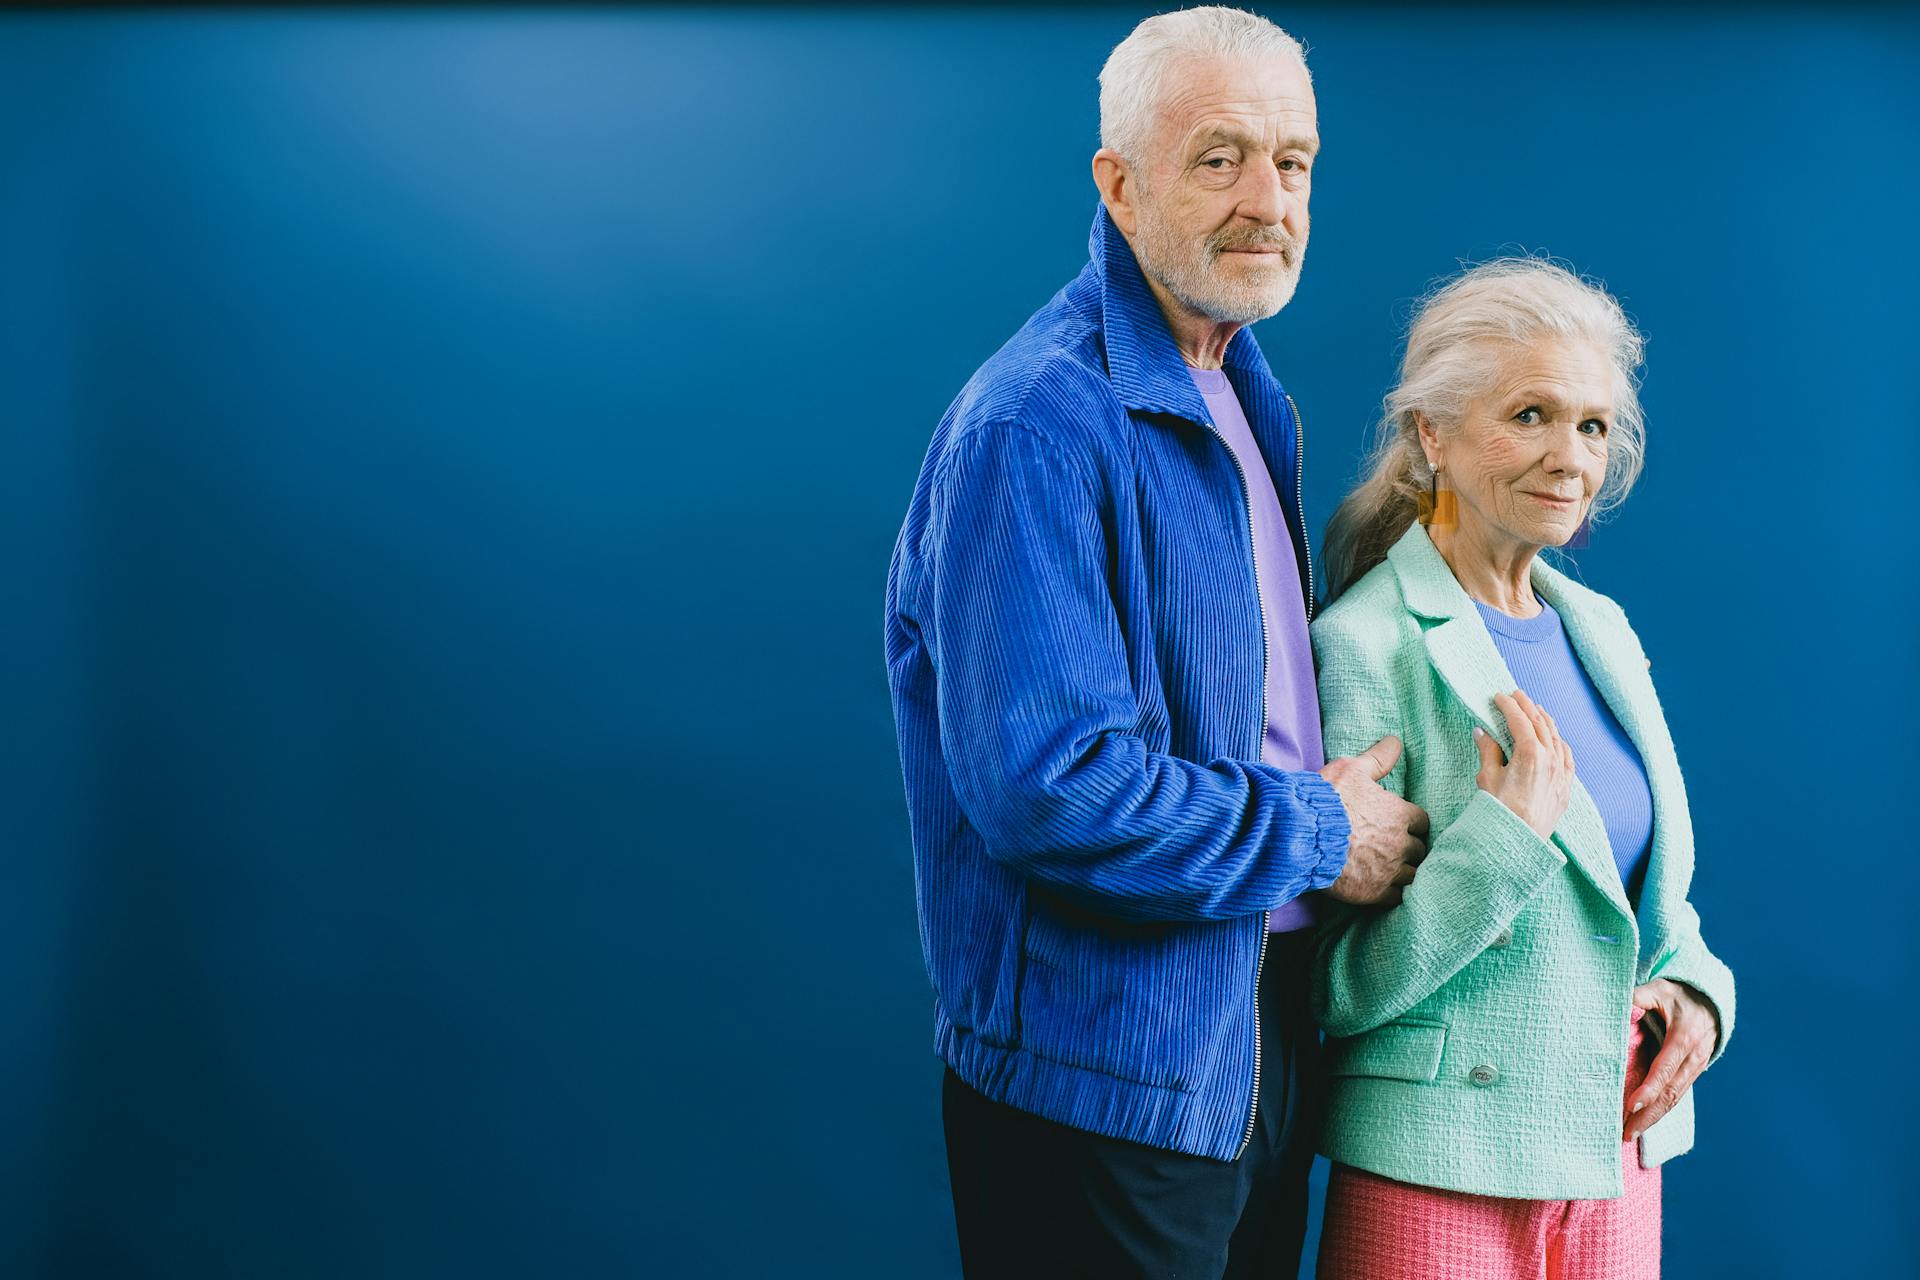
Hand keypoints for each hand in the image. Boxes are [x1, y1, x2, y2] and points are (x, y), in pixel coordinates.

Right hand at [1319, 735, 1430, 905]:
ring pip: (1413, 875)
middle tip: (1396, 848)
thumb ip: (1377, 758)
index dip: (1412, 823)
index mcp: (1399, 814)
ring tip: (1392, 871)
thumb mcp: (1351, 770)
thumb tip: (1396, 740)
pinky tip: (1384, 889)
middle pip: (1419, 850)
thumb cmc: (1326, 800)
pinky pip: (1397, 897)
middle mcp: (1400, 843)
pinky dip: (1394, 894)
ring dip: (1406, 872)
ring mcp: (1389, 870)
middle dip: (1410, 849)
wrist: (1301, 835)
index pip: (1421, 821)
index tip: (1402, 825)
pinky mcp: (1375, 893)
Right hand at [1474, 690, 1572, 839]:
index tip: (1499, 697)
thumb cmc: (1500, 811)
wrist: (1519, 841)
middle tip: (1517, 695)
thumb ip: (1488, 751)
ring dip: (1545, 721)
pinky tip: (1556, 739)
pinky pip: (1567, 756)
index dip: (1508, 706)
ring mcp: (1561, 772)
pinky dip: (1560, 742)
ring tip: (1536, 710)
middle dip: (1528, 707)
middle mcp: (1551, 759)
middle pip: (1540, 724)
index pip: (1519, 720)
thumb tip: (1482, 732)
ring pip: (1557, 738)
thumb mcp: (1487, 777)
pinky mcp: (1566, 786)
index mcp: (1530, 753)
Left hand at [1623, 979, 1720, 1139]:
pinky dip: (1662, 1110)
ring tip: (1631, 1134)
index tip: (1631, 1106)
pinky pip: (1678, 1094)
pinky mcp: (1694, 1071)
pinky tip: (1646, 1121)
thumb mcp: (1658, 989)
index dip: (1649, 1089)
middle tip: (1626, 1133)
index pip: (1664, 1069)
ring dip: (1654, 1118)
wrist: (1710, 998)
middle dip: (1648, 1115)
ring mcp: (1696, 1067)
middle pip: (1670, 1092)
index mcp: (1683, 1037)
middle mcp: (1693, 1057)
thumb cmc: (1678, 993)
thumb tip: (1619, 1008)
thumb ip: (1638, 998)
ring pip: (1675, 1098)